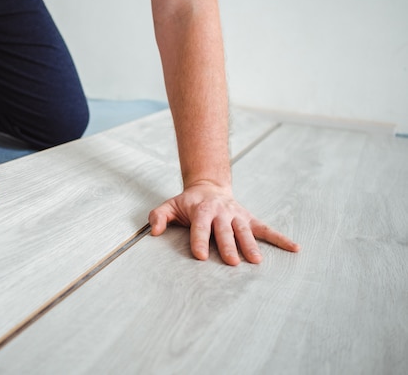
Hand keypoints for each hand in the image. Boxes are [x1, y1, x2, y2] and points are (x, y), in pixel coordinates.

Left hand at [149, 181, 299, 264]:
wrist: (209, 187)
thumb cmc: (188, 203)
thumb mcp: (169, 205)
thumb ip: (159, 217)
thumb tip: (154, 231)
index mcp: (201, 210)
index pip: (200, 226)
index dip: (200, 240)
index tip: (201, 256)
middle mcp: (221, 212)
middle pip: (225, 230)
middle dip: (228, 245)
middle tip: (232, 262)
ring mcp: (237, 215)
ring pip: (245, 231)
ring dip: (250, 245)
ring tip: (256, 261)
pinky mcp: (249, 218)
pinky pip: (266, 229)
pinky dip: (280, 238)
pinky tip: (294, 248)